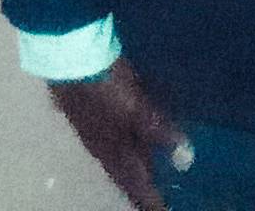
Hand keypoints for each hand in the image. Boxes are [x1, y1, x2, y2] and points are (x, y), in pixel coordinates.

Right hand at [47, 54, 191, 210]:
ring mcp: (98, 127)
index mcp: (115, 153)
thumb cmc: (105, 88)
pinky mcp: (95, 109)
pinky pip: (118, 134)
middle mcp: (105, 146)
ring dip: (137, 163)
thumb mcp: (136, 111)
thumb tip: (185, 159)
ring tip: (151, 170)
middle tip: (156, 197)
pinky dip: (131, 139)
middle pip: (128, 172)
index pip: (137, 184)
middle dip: (143, 185)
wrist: (69, 59)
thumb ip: (158, 132)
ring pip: (122, 153)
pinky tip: (136, 132)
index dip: (151, 201)